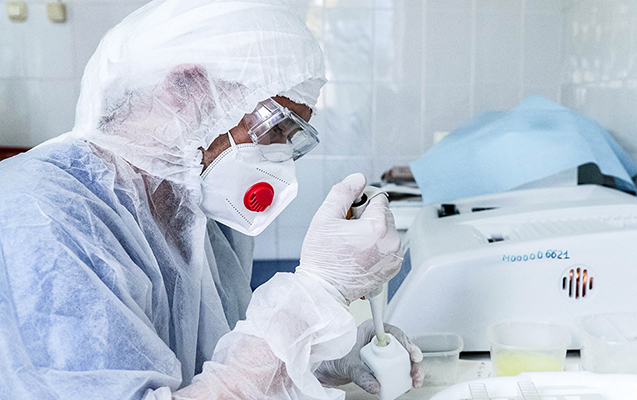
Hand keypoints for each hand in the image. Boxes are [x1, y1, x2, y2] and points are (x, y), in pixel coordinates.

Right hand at [296, 173, 402, 303]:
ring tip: (352, 244)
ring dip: (372, 231)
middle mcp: (391, 242)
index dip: (360, 202)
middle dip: (367, 217)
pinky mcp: (392, 267)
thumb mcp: (325, 217)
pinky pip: (388, 245)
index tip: (348, 214)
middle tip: (347, 231)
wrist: (324, 289)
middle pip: (384, 213)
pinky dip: (376, 246)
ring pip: (386, 229)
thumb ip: (342, 192)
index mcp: (377, 227)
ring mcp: (394, 256)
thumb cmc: (322, 258)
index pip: (378, 198)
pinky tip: (359, 253)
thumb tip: (358, 179)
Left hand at [314, 319, 424, 393]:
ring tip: (414, 380)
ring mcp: (382, 351)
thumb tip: (375, 386)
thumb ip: (361, 376)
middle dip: (412, 360)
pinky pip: (397, 367)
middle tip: (415, 372)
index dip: (406, 343)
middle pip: (402, 346)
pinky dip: (404, 375)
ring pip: (402, 357)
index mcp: (371, 329)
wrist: (328, 368)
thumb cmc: (334, 357)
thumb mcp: (348, 365)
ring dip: (411, 369)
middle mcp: (379, 338)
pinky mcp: (383, 362)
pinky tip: (407, 383)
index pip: (393, 333)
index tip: (413, 354)